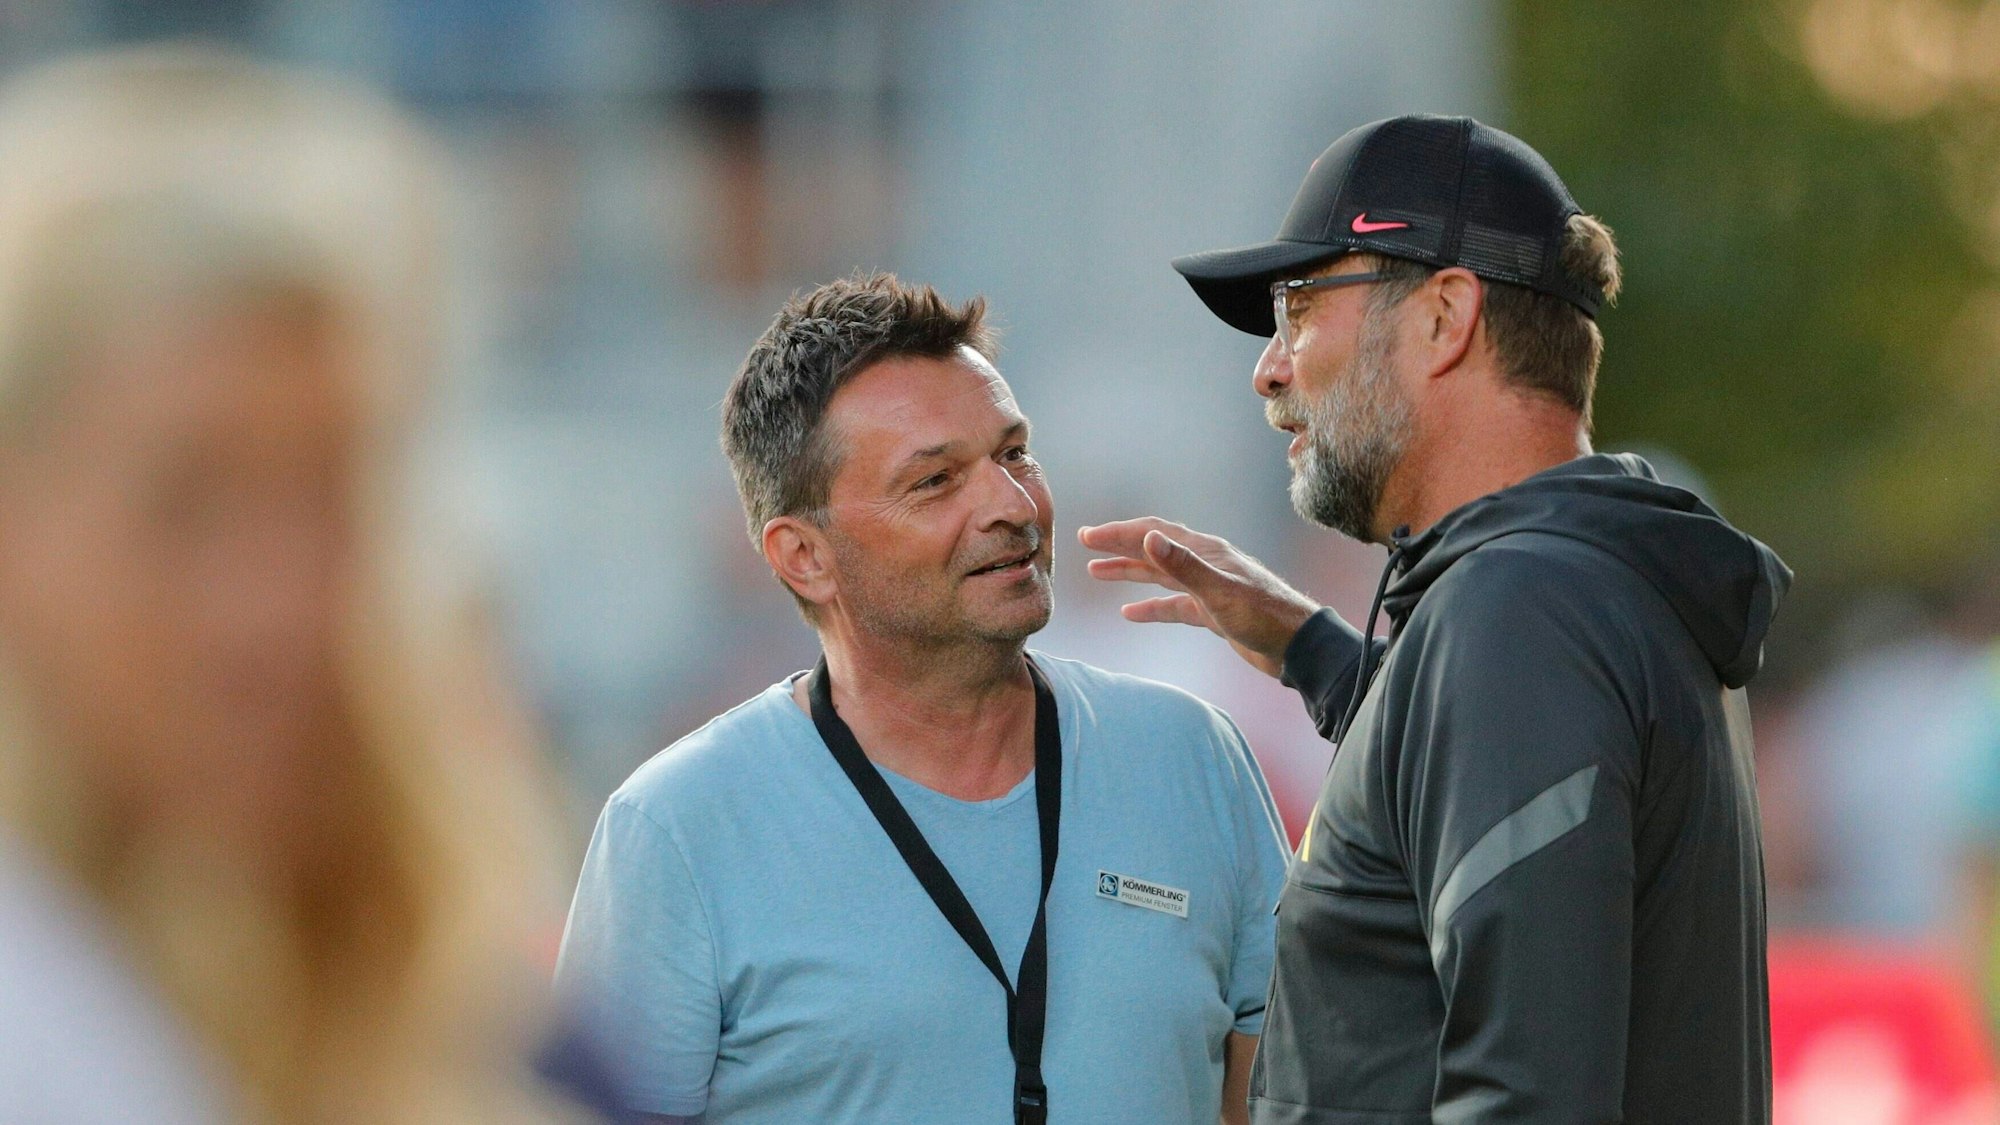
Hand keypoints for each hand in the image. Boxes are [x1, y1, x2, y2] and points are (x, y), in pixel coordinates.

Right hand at [1077, 518, 1320, 678]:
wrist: (1298, 647)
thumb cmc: (1265, 616)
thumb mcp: (1219, 592)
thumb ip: (1184, 566)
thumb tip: (1149, 538)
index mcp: (1206, 552)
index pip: (1154, 534)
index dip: (1120, 533)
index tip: (1089, 536)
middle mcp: (1205, 564)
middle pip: (1154, 551)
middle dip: (1119, 547)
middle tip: (1085, 543)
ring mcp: (1209, 588)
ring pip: (1160, 577)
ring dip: (1129, 573)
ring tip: (1097, 573)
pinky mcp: (1213, 613)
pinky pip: (1174, 605)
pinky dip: (1151, 607)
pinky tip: (1130, 613)